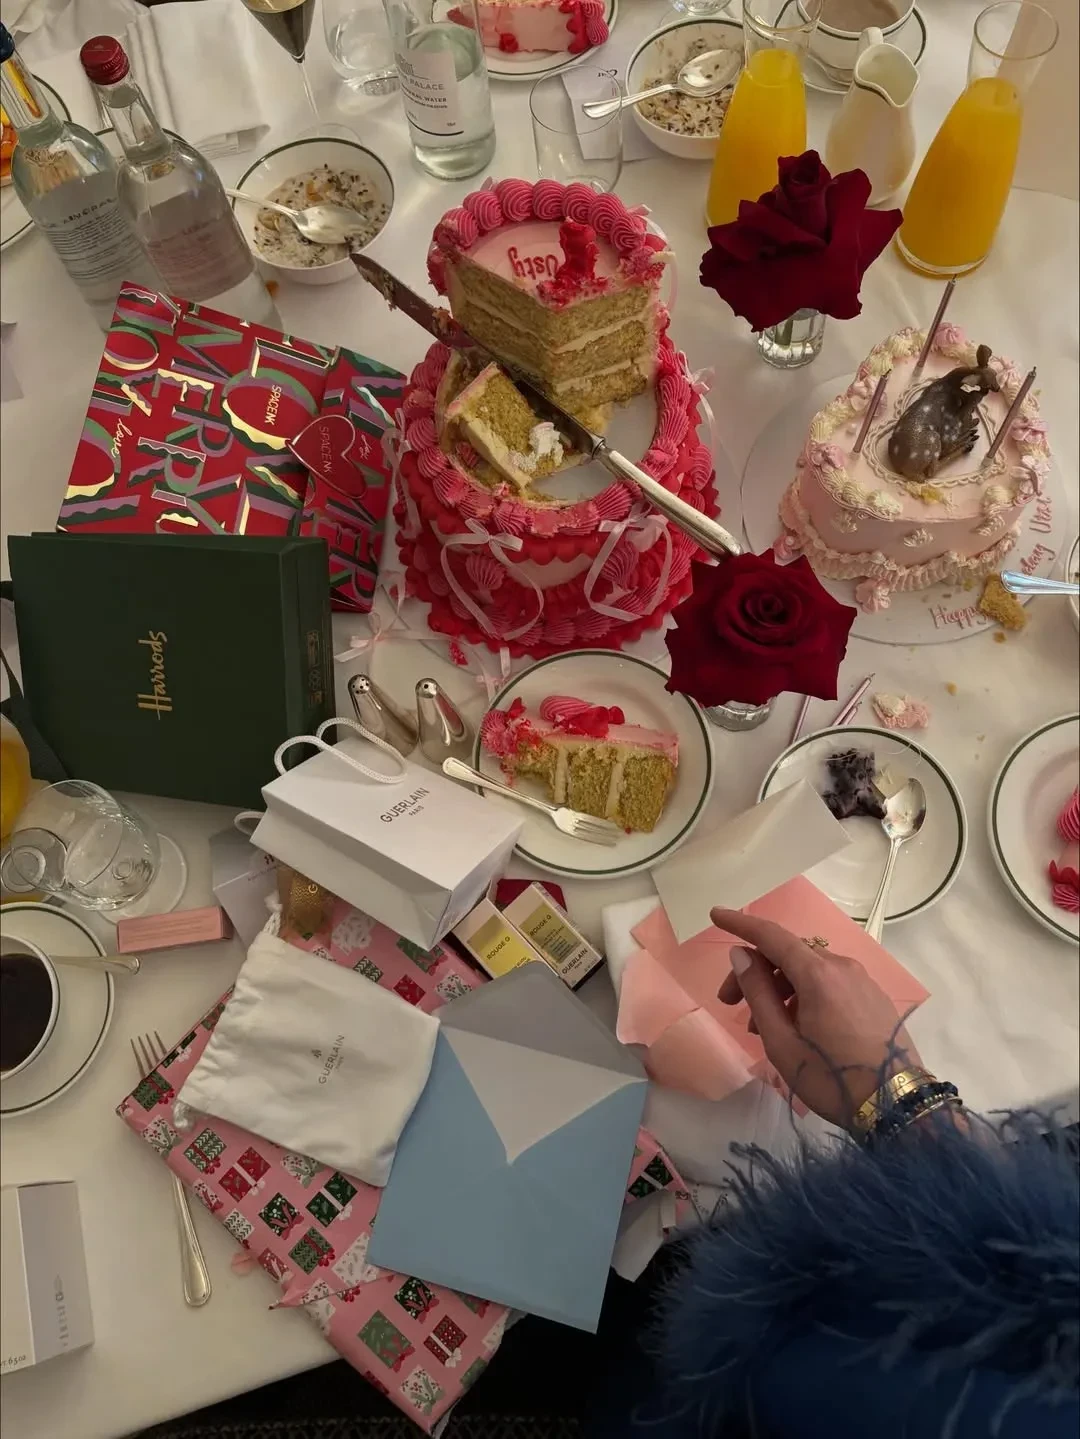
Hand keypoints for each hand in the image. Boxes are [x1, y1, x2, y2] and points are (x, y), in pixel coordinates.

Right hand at [712, 908, 919, 1129]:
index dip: (740, 924)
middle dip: (756, 971)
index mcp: (818, 974)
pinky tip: (797, 1025)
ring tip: (761, 1024)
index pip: (771, 935)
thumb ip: (758, 993)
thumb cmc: (830, 1077)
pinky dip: (805, 993)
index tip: (715, 915)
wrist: (897, 1105)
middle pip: (789, 954)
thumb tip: (741, 954)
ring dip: (780, 987)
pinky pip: (831, 983)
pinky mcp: (874, 998)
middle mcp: (842, 967)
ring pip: (810, 970)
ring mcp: (862, 981)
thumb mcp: (782, 1041)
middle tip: (730, 1003)